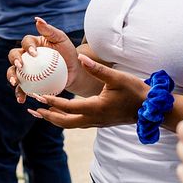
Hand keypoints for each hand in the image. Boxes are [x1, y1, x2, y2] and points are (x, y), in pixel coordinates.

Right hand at [6, 17, 80, 103]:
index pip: (26, 42)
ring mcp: (25, 70)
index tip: (34, 54)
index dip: (27, 46)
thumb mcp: (62, 40)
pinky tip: (21, 99)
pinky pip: (21, 88)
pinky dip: (19, 93)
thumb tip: (37, 20)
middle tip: (19, 67)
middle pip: (13, 56)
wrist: (74, 72)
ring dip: (11, 77)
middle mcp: (26, 56)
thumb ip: (49, 30)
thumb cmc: (68, 53)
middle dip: (13, 61)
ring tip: (15, 83)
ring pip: (13, 72)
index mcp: (32, 44)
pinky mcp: (28, 83)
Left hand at [27, 55, 145, 127]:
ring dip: (54, 119)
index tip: (38, 96)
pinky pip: (77, 123)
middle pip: (64, 122)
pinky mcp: (99, 122)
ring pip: (70, 125)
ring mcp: (97, 123)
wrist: (151, 109)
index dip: (51, 101)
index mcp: (96, 108)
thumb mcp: (117, 77)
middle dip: (47, 116)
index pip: (68, 107)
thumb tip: (81, 58)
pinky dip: (65, 119)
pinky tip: (59, 111)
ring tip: (39, 113)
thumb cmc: (135, 91)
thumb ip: (97, 69)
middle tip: (32, 109)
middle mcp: (94, 119)